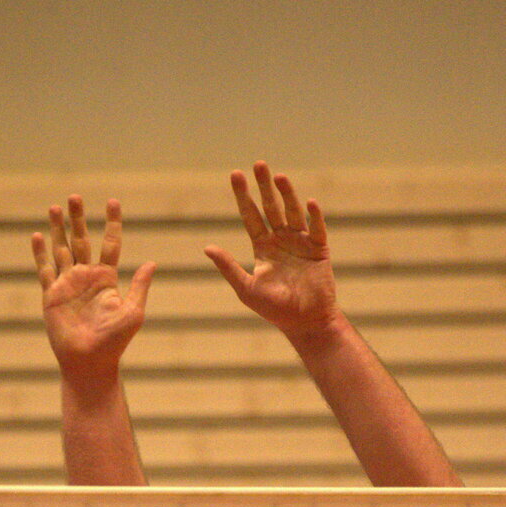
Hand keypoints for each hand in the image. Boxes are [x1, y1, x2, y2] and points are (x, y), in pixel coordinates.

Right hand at [32, 195, 155, 382]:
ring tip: (55, 207)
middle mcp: (86, 278)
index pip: (110, 244)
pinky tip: (38, 235)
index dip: (112, 223)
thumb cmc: (114, 342)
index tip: (112, 201)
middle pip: (82, 240)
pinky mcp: (52, 296)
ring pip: (61, 250)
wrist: (89, 362)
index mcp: (106, 279)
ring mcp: (67, 285)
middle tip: (75, 197)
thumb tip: (152, 263)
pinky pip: (45, 270)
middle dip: (78, 219)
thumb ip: (139, 287)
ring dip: (58, 229)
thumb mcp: (133, 312)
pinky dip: (40, 253)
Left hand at [205, 162, 339, 338]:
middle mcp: (281, 240)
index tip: (236, 175)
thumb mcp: (246, 288)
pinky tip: (308, 202)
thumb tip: (207, 248)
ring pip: (292, 212)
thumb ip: (229, 267)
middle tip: (258, 164)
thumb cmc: (274, 309)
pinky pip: (316, 228)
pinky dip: (313, 216)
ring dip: (286, 194)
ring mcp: (300, 242)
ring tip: (278, 176)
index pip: (251, 216)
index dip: (244, 197)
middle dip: (264, 186)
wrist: (304, 322)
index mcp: (263, 247)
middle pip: (271, 207)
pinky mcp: (319, 249)